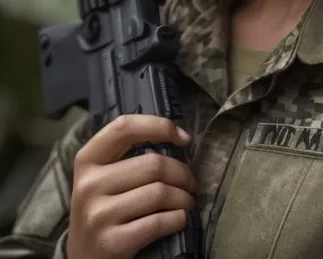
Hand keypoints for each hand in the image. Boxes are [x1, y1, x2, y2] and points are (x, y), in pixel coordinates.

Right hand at [66, 115, 194, 258]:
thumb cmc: (101, 211)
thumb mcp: (101, 179)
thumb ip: (125, 156)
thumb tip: (176, 137)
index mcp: (87, 161)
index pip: (124, 127)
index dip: (159, 126)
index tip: (184, 138)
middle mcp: (89, 185)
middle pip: (153, 164)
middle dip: (182, 173)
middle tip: (190, 183)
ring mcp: (98, 215)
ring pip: (160, 192)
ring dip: (184, 197)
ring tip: (187, 201)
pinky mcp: (112, 243)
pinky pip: (159, 221)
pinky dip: (178, 219)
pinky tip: (180, 219)